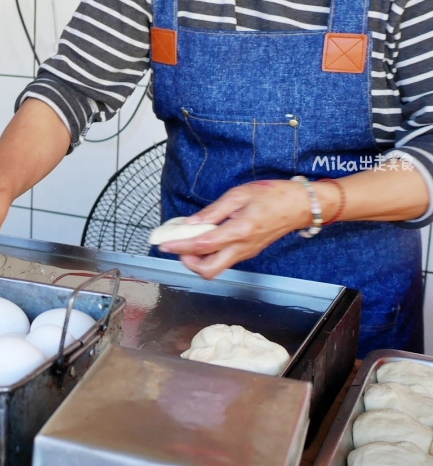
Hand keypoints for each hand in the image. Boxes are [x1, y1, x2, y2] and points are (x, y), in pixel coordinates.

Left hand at [158, 180, 314, 278]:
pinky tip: (203, 239)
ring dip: (197, 260)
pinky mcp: (248, 252)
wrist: (301, 205)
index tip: (164, 245)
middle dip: (188, 262)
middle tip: (178, 246)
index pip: (202, 246)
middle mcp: (242, 248)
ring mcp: (246, 253)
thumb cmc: (273, 195)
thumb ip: (213, 211)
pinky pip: (224, 260)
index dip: (180, 247)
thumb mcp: (239, 195)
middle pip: (209, 270)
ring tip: (188, 242)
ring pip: (216, 268)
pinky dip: (209, 255)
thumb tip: (191, 223)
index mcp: (239, 231)